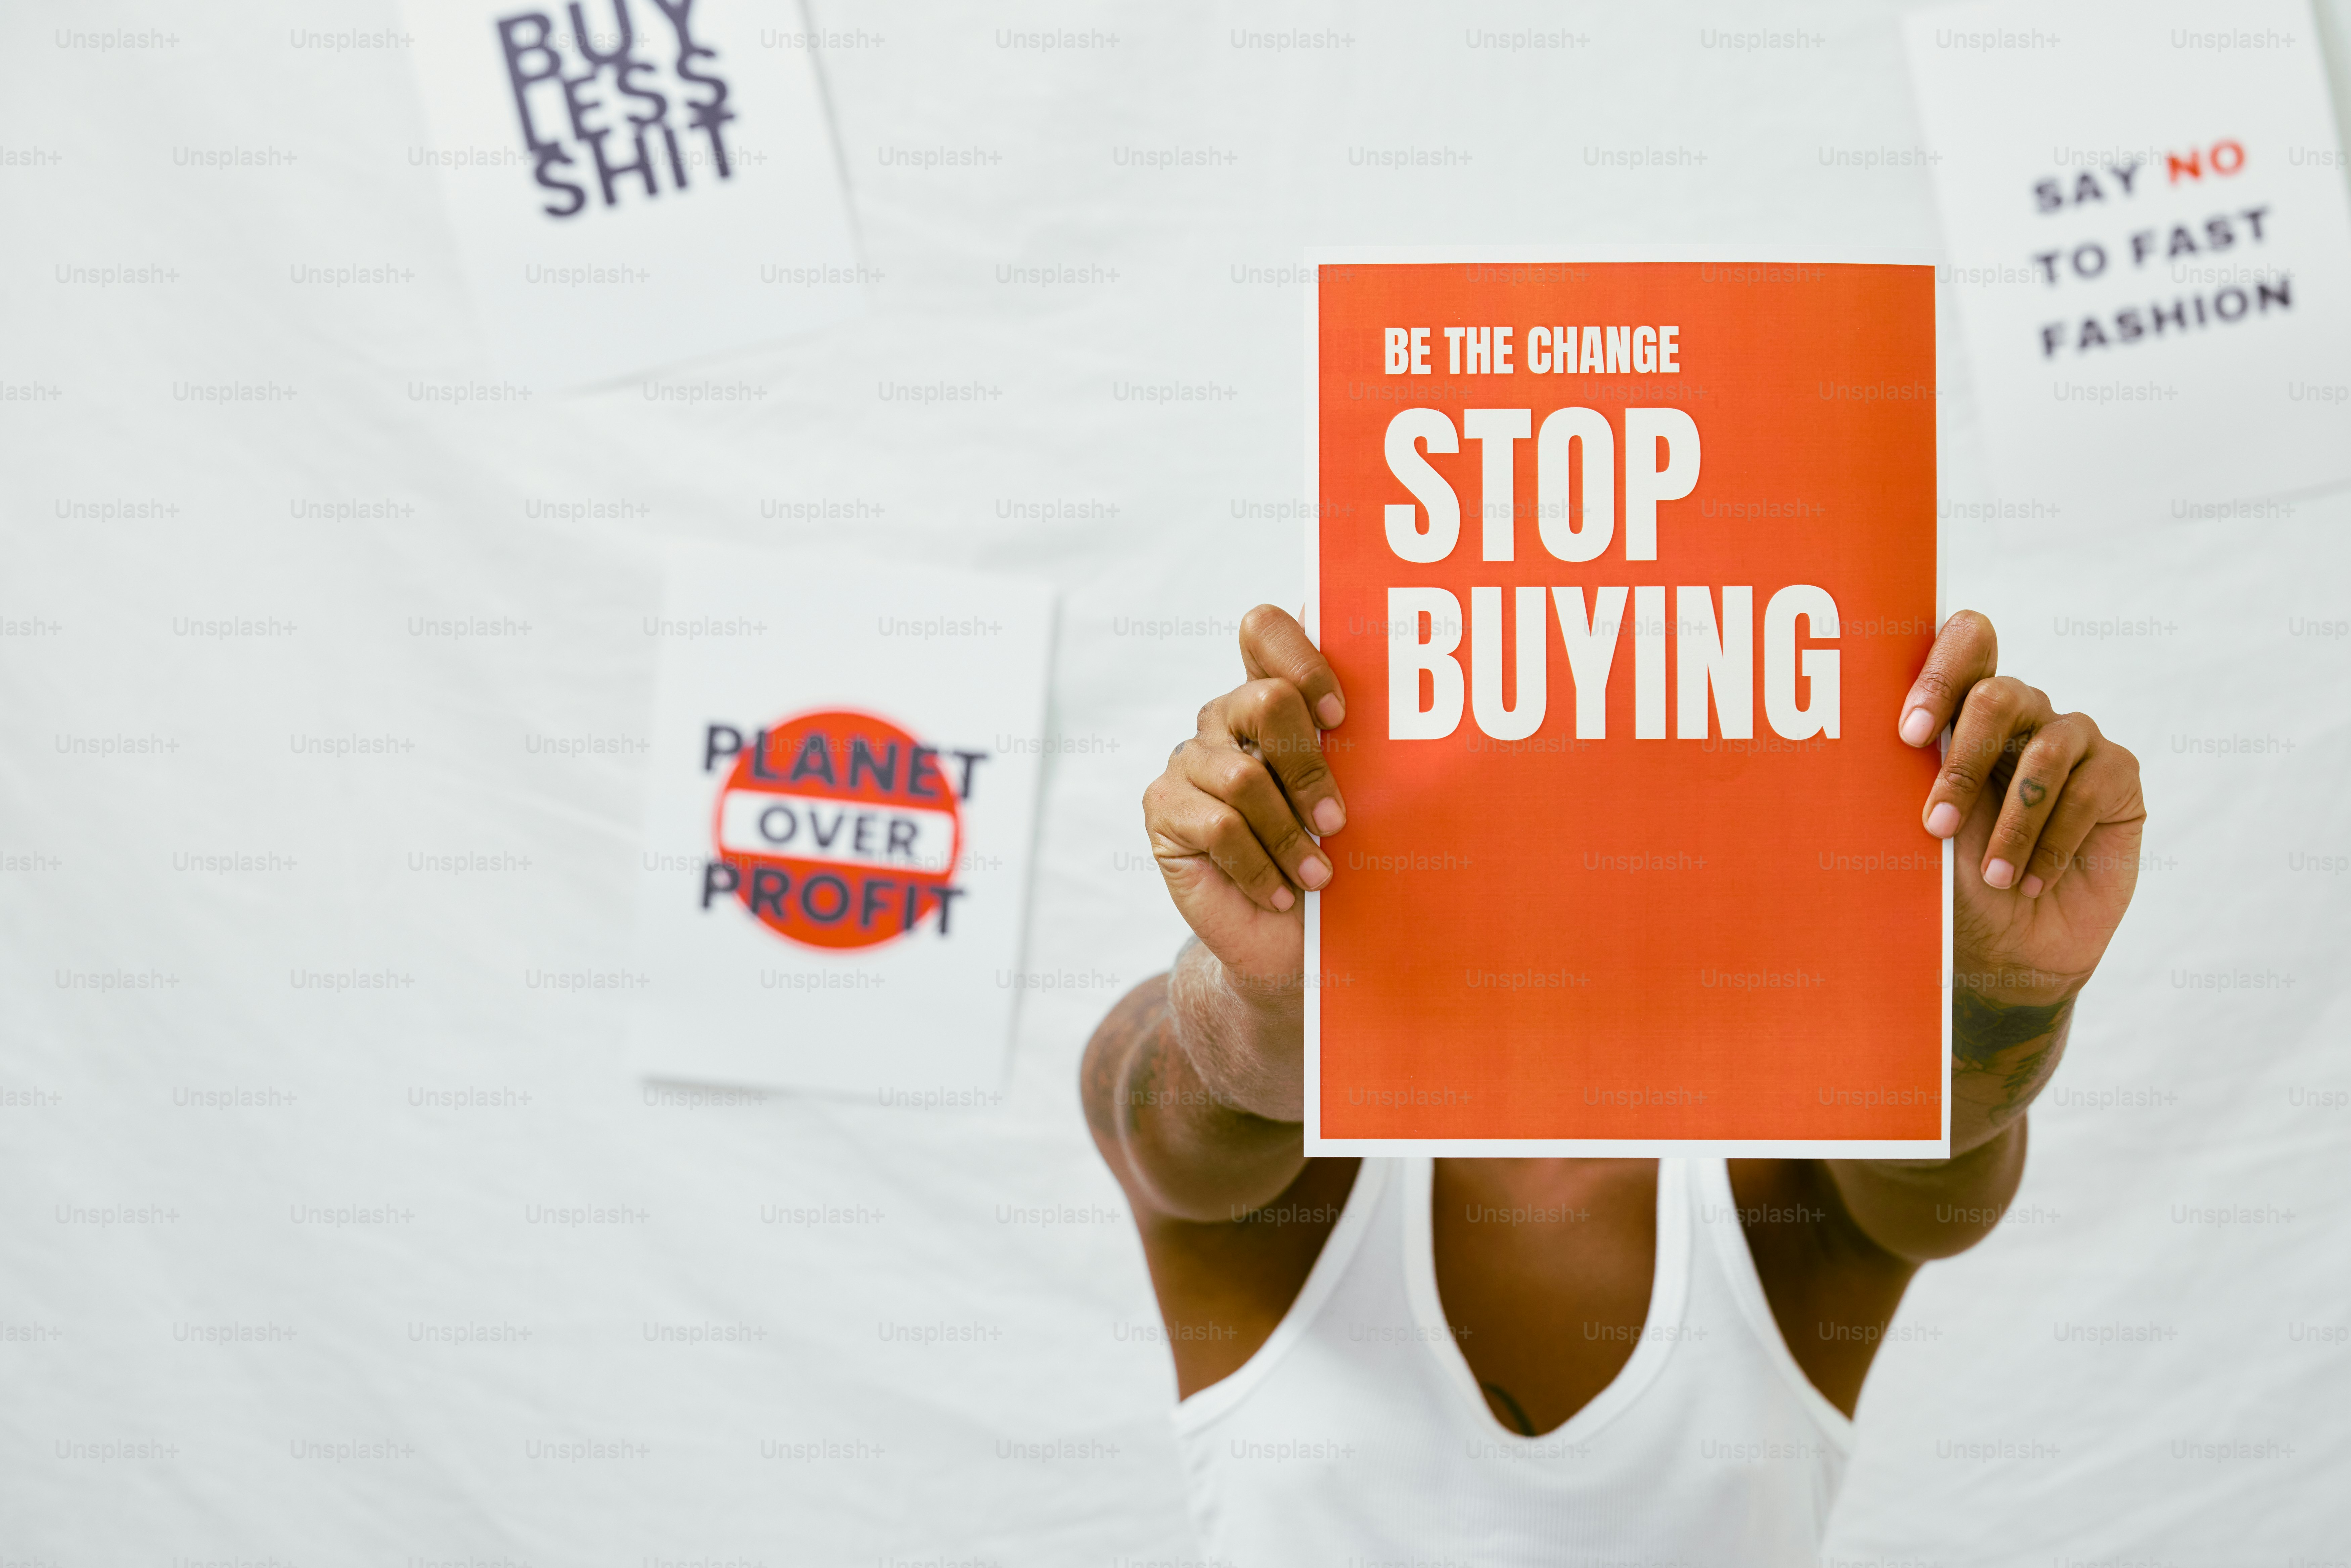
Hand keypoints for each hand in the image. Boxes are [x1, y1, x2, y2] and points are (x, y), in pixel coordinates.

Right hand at [1140, 605, 1349, 992]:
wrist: (1286, 941)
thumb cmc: (1329, 861)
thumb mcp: (1354, 799)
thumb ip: (1357, 749)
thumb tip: (1410, 712)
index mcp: (1272, 696)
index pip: (1266, 630)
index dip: (1305, 660)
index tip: (1340, 717)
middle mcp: (1225, 717)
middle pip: (1265, 700)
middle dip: (1311, 768)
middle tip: (1338, 825)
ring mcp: (1189, 760)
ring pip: (1246, 777)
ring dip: (1291, 837)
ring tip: (1317, 877)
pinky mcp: (1164, 808)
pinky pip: (1218, 826)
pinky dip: (1260, 867)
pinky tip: (1280, 894)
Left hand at [1897, 611, 2146, 1005]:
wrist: (2007, 948)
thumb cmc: (1954, 883)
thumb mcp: (1922, 831)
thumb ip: (1911, 778)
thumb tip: (1866, 751)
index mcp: (1966, 710)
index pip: (1966, 645)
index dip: (1939, 676)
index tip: (1910, 735)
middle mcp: (2022, 713)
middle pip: (1999, 696)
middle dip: (1964, 764)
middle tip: (1936, 824)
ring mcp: (2073, 740)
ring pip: (2045, 751)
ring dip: (2013, 823)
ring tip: (1993, 877)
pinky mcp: (2117, 775)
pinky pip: (2089, 789)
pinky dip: (2053, 841)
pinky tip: (2031, 880)